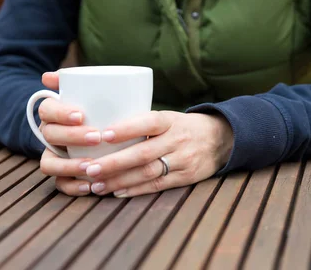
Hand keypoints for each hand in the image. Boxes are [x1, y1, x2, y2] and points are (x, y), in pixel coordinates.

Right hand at [38, 72, 98, 195]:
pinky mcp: (62, 175)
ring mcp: (54, 155)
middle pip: (50, 136)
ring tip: (91, 166)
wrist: (100, 127)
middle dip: (71, 137)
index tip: (81, 115)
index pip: (47, 110)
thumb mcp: (87, 92)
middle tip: (96, 137)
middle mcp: (49, 135)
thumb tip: (47, 77)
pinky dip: (72, 187)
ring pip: (49, 164)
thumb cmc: (94, 107)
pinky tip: (90, 187)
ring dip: (69, 166)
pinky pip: (59, 184)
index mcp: (52, 114)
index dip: (61, 114)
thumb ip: (72, 80)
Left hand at [81, 111, 233, 197]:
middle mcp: (177, 140)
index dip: (126, 129)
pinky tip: (116, 192)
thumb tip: (101, 133)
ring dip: (119, 180)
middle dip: (113, 163)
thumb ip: (142, 124)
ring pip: (147, 173)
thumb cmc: (183, 126)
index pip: (148, 122)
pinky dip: (135, 190)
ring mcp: (183, 160)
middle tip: (89, 168)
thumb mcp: (168, 118)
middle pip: (143, 153)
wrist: (221, 139)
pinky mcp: (186, 178)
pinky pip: (157, 186)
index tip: (102, 135)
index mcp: (170, 121)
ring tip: (96, 184)